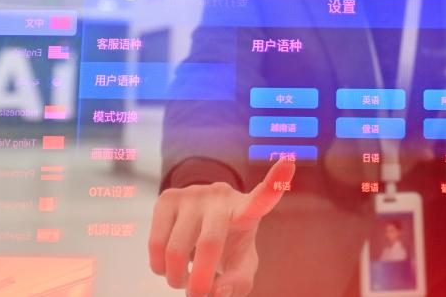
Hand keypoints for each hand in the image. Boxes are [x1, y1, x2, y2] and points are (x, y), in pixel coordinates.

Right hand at [149, 158, 295, 296]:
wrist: (200, 224)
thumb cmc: (229, 244)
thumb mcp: (241, 265)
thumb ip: (238, 283)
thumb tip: (218, 291)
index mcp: (247, 211)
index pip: (263, 197)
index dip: (275, 181)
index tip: (288, 163)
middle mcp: (221, 196)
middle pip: (208, 244)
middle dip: (199, 282)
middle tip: (197, 296)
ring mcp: (194, 193)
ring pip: (176, 249)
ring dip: (176, 278)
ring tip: (183, 280)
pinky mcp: (168, 198)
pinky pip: (156, 244)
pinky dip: (159, 267)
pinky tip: (168, 266)